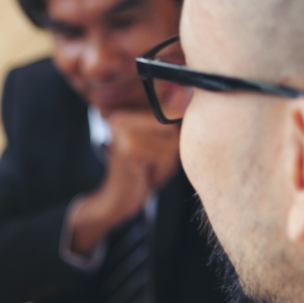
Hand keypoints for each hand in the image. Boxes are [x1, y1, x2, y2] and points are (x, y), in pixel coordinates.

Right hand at [67, 110, 180, 254]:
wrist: (116, 201)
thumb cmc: (141, 173)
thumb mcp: (155, 144)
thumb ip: (169, 125)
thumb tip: (187, 101)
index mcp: (124, 115)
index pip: (169, 116)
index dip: (170, 139)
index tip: (151, 153)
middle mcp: (121, 120)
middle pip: (172, 129)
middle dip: (169, 152)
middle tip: (149, 165)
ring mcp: (124, 135)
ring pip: (171, 144)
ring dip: (166, 164)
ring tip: (148, 171)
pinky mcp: (129, 151)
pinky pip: (165, 158)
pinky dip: (162, 172)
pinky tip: (146, 177)